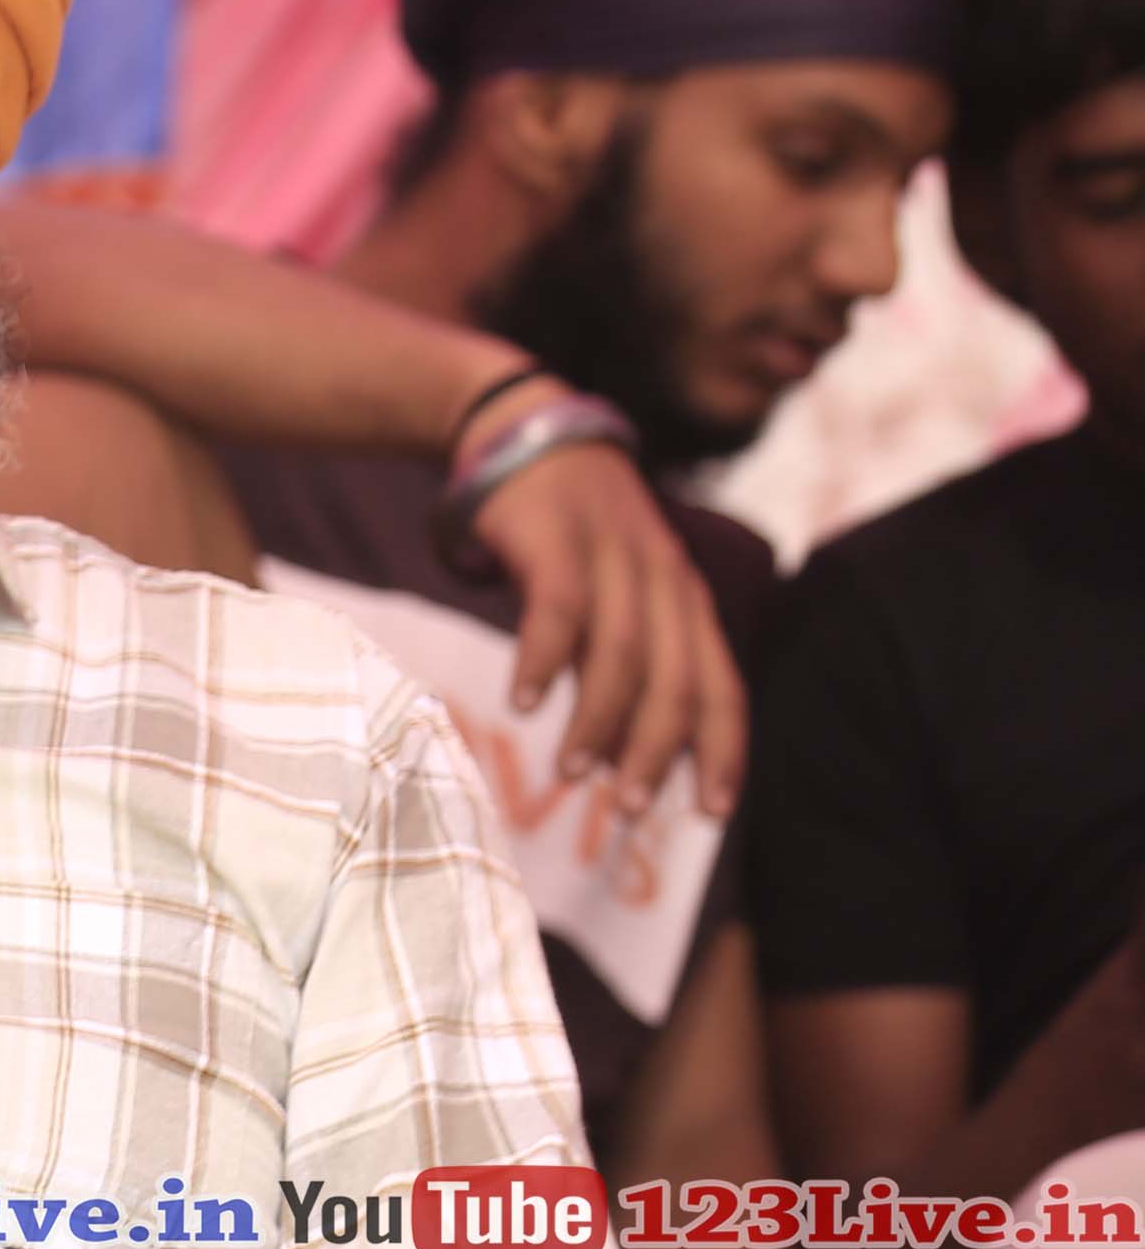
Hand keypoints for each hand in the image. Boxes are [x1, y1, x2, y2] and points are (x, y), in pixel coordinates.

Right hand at [464, 414, 743, 817]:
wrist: (526, 436)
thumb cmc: (567, 537)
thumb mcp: (611, 596)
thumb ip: (618, 661)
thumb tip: (614, 751)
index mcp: (686, 601)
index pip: (722, 686)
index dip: (723, 750)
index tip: (711, 812)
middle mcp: (663, 579)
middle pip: (676, 677)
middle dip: (657, 749)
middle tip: (630, 807)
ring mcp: (613, 554)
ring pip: (623, 650)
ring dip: (600, 718)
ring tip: (572, 772)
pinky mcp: (556, 537)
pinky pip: (557, 606)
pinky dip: (543, 658)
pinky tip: (525, 701)